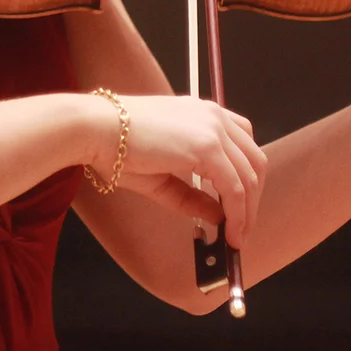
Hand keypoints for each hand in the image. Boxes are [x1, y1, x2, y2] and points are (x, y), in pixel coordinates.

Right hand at [89, 94, 266, 247]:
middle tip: (242, 228)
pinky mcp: (207, 146)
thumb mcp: (161, 175)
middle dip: (253, 198)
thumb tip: (218, 215)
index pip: (242, 144)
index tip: (239, 206)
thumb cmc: (117, 146)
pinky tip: (230, 233)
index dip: (246, 177)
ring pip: (250, 176)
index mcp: (202, 113)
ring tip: (237, 237)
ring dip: (248, 211)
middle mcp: (213, 115)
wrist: (96, 128)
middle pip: (254, 160)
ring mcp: (213, 128)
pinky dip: (238, 214)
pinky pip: (235, 188)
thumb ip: (191, 194)